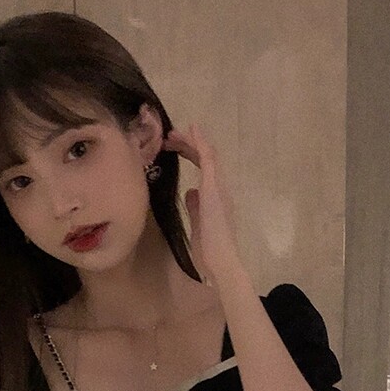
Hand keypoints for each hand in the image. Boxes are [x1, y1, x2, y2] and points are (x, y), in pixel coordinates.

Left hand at [160, 124, 242, 285]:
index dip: (190, 154)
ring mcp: (218, 186)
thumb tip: (190, 192)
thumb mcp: (198, 224)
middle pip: (205, 159)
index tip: (174, 147)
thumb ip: (195, 207)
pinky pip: (208, 158)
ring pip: (207, 155)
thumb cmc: (210, 250)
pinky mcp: (213, 187)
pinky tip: (190, 130)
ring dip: (190, 141)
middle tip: (169, 138)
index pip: (204, 169)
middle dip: (187, 146)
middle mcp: (220, 189)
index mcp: (216, 198)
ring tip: (172, 134)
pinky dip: (199, 142)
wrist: (221, 260)